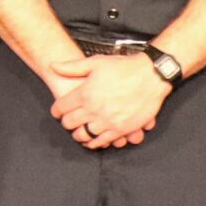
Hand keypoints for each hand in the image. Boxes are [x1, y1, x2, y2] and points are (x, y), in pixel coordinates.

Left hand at [49, 55, 167, 148]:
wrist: (151, 75)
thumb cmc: (123, 67)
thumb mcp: (95, 62)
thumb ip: (72, 67)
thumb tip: (53, 66)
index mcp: (85, 93)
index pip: (61, 108)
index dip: (56, 111)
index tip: (57, 112)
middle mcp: (94, 109)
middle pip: (70, 123)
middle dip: (66, 122)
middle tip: (67, 120)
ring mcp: (107, 121)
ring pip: (83, 135)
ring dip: (78, 134)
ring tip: (78, 131)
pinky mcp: (121, 129)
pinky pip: (102, 141)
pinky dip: (94, 142)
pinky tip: (92, 139)